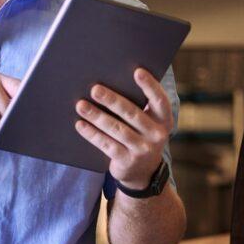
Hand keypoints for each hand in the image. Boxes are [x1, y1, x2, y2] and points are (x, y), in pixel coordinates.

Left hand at [74, 67, 172, 189]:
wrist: (142, 172)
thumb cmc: (140, 134)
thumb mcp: (147, 122)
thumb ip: (138, 105)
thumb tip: (111, 79)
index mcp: (164, 120)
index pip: (160, 100)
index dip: (150, 86)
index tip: (137, 71)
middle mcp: (157, 135)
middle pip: (132, 113)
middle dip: (112, 100)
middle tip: (94, 89)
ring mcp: (143, 150)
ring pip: (117, 129)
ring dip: (97, 116)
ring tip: (81, 105)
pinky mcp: (127, 161)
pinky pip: (107, 145)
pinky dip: (92, 134)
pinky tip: (80, 124)